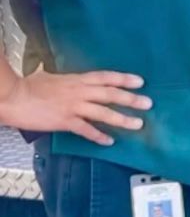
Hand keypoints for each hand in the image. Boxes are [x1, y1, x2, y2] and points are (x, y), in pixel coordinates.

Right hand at [0, 69, 150, 144]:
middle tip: (148, 104)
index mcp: (76, 79)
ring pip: (103, 113)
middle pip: (111, 94)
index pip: (106, 77)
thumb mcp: (47, 76)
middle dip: (131, 99)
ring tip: (137, 124)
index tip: (140, 82)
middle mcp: (79, 92)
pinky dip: (99, 136)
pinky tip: (109, 141)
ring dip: (122, 119)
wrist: (12, 97)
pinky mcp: (64, 121)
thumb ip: (60, 78)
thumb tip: (55, 74)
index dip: (124, 79)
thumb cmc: (27, 87)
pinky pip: (86, 130)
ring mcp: (73, 107)